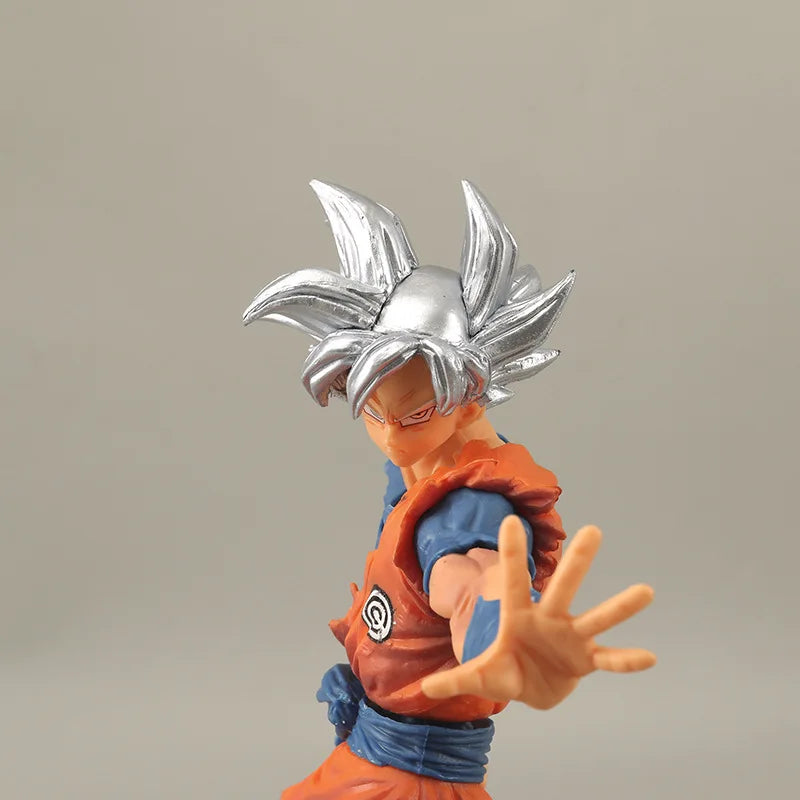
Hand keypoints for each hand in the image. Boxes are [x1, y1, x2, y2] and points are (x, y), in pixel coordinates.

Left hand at [421, 518, 655, 709]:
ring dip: (620, 607)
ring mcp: (570, 637)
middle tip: (593, 530)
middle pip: (563, 587)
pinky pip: (609, 658)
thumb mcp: (480, 676)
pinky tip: (649, 657)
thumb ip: (455, 679)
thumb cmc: (506, 670)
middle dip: (576, 562)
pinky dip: (626, 660)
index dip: (510, 555)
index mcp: (519, 616)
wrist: (531, 688)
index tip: (509, 521)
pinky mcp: (585, 660)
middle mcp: (548, 619)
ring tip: (646, 591)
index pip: (513, 581)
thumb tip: (423, 690)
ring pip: (596, 617)